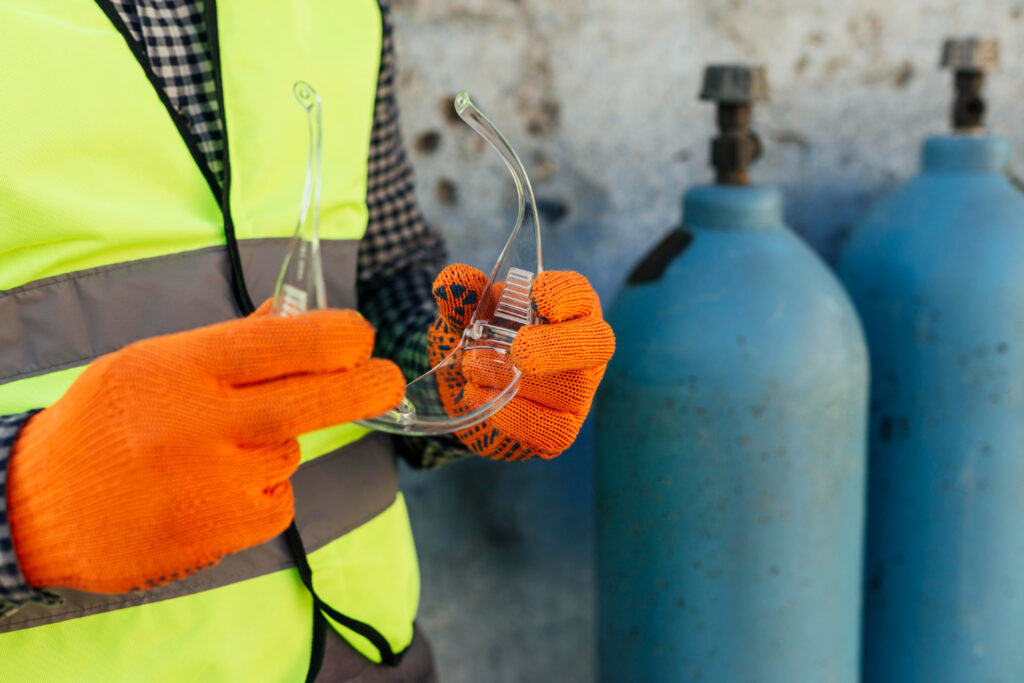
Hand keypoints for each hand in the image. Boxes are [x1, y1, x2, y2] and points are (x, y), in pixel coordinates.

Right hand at [7, 306, 403, 593]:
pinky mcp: (228, 530)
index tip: (361, 337)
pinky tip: (215, 491)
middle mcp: (205, 423)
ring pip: (292, 451)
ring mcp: (218, 481)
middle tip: (388, 380)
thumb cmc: (103, 425)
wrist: (42, 511)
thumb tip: (290, 315)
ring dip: (275, 446)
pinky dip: (263, 492)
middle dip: (366, 386)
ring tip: (214, 453)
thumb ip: (227, 343)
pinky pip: (281, 499)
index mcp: (184, 368)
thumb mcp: (152, 363)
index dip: (338, 338)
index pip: (282, 342)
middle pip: (315, 399)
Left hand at [429, 265, 614, 459]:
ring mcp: (580, 390)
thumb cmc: (483, 341)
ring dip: (519, 382)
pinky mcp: (565, 427)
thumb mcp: (467, 317)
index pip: (580, 294)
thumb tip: (450, 281)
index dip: (565, 294)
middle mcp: (585, 347)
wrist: (470, 391)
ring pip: (571, 390)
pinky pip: (554, 430)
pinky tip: (483, 399)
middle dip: (559, 346)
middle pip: (597, 343)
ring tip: (473, 369)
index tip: (537, 295)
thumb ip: (462, 298)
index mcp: (568, 308)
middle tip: (519, 350)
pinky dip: (516, 417)